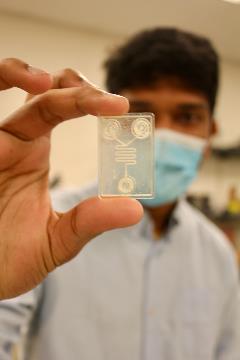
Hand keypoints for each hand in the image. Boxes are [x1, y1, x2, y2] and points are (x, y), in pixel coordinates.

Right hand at [0, 58, 142, 298]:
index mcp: (32, 150)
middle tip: (108, 103)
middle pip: (40, 92)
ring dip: (15, 73)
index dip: (91, 99)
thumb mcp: (57, 241)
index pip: (61, 105)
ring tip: (44, 82)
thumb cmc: (9, 259)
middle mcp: (9, 139)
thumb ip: (90, 222)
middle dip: (74, 89)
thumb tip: (135, 209)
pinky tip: (8, 116)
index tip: (122, 109)